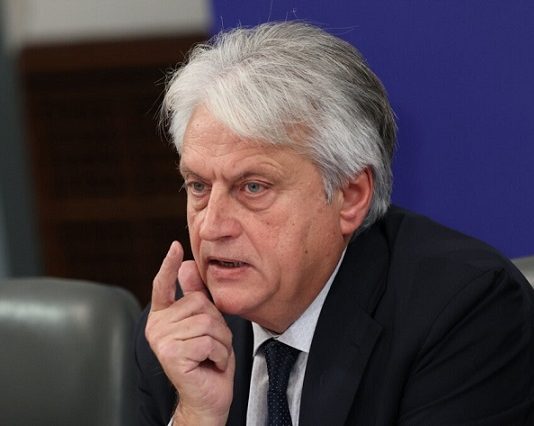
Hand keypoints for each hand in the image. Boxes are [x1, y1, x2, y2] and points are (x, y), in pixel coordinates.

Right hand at [145, 241, 234, 424]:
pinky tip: (210, 364)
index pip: (163, 285)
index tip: (175, 246)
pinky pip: (209, 341)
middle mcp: (157, 326)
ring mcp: (161, 340)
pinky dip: (219, 354)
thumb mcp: (206, 324)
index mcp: (164, 316)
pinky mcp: (171, 354)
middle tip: (211, 345)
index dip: (169, 265)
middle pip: (200, 304)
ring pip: (207, 322)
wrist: (207, 397)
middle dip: (217, 325)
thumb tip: (188, 266)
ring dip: (220, 342)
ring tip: (211, 356)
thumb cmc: (208, 361)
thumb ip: (196, 297)